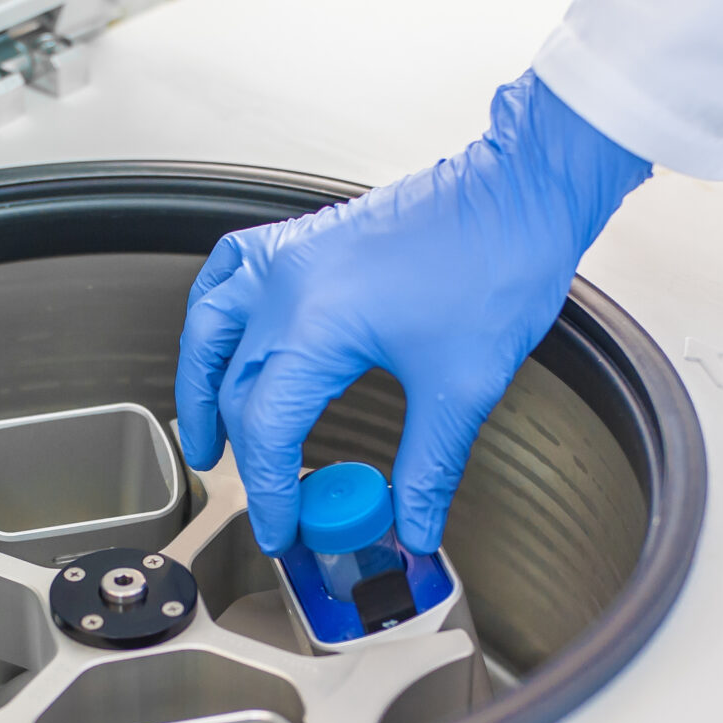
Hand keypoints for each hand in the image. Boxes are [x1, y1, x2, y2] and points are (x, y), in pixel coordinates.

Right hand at [175, 70, 650, 554]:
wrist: (522, 192)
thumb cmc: (498, 264)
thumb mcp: (460, 388)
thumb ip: (427, 468)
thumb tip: (415, 524)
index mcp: (316, 324)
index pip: (265, 428)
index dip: (269, 491)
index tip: (282, 530)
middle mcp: (288, 284)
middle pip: (233, 387)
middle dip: (241, 454)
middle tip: (267, 500)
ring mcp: (292, 255)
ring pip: (209, 327)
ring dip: (199, 386)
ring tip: (205, 435)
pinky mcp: (307, 239)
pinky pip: (230, 274)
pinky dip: (215, 314)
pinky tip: (221, 338)